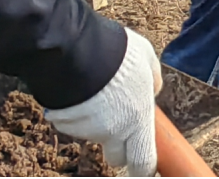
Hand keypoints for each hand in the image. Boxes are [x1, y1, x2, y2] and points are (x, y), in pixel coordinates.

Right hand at [44, 26, 159, 174]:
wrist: (79, 51)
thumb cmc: (119, 52)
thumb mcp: (147, 59)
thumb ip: (153, 79)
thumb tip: (153, 91)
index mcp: (138, 119)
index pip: (143, 161)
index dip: (144, 169)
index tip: (145, 170)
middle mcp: (113, 131)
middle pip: (116, 156)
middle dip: (119, 146)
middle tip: (120, 122)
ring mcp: (87, 131)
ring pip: (95, 135)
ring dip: (98, 121)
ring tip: (98, 89)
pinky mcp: (66, 125)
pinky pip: (75, 123)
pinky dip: (79, 113)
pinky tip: (81, 89)